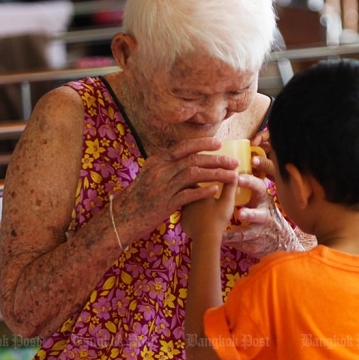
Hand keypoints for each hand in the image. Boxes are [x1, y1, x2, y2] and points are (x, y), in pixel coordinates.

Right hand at [112, 137, 240, 243]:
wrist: (125, 216)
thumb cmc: (140, 196)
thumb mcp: (150, 175)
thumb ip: (165, 165)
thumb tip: (182, 156)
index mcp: (158, 161)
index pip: (183, 147)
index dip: (202, 143)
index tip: (219, 143)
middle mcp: (160, 171)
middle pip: (193, 159)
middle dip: (216, 159)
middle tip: (233, 162)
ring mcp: (163, 187)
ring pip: (194, 174)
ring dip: (215, 174)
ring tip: (231, 176)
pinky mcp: (165, 203)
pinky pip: (188, 195)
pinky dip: (203, 191)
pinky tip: (216, 190)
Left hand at [181, 176, 238, 242]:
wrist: (206, 239)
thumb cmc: (218, 219)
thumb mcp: (227, 201)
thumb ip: (230, 186)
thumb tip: (235, 172)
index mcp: (195, 189)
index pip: (196, 177)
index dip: (203, 176)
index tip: (209, 177)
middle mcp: (184, 197)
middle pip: (189, 187)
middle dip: (196, 188)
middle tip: (206, 189)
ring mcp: (182, 210)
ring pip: (187, 201)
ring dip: (194, 201)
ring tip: (204, 203)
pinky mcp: (182, 222)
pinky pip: (187, 214)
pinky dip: (192, 213)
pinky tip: (200, 216)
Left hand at [223, 152, 304, 255]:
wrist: (276, 243)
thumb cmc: (258, 216)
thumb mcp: (255, 202)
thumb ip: (244, 189)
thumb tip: (225, 169)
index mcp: (260, 194)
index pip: (259, 176)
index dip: (260, 166)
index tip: (251, 158)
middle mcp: (264, 204)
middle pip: (261, 190)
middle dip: (251, 183)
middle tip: (239, 178)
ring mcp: (263, 221)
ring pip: (258, 216)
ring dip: (249, 213)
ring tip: (240, 213)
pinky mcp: (259, 237)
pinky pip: (247, 236)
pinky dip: (234, 237)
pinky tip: (223, 236)